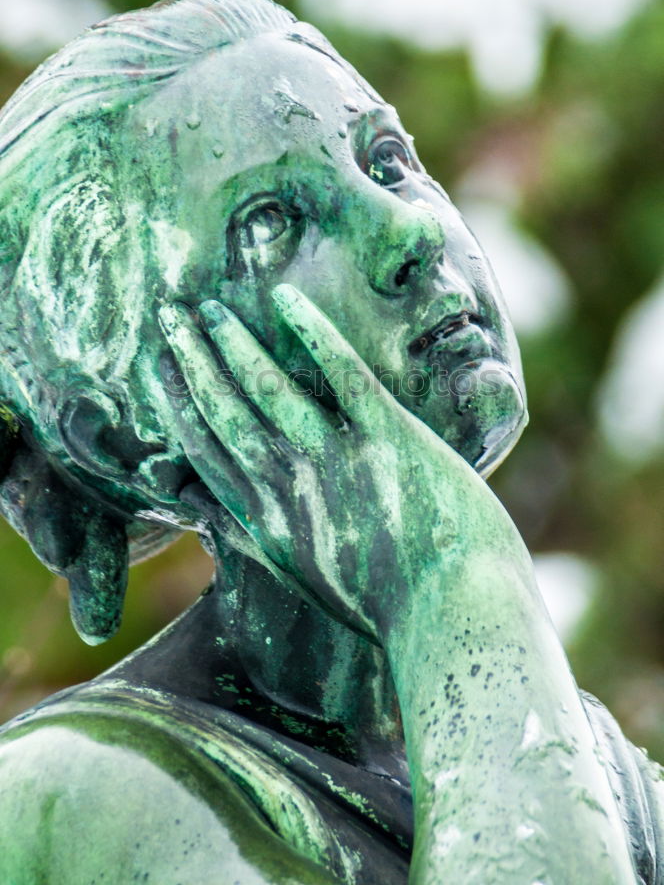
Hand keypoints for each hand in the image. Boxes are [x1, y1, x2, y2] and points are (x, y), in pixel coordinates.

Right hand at [158, 285, 515, 641]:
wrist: (455, 622)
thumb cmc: (389, 608)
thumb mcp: (307, 578)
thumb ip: (261, 539)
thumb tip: (216, 514)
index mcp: (269, 525)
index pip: (210, 453)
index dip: (182, 406)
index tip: (164, 371)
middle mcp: (291, 489)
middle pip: (226, 413)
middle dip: (192, 363)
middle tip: (169, 318)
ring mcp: (338, 460)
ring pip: (268, 389)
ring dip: (234, 344)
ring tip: (210, 308)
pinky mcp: (391, 438)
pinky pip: (342, 375)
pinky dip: (312, 334)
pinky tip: (285, 300)